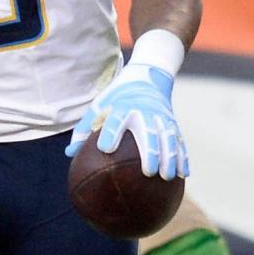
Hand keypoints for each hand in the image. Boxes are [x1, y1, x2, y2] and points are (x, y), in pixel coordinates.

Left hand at [65, 62, 188, 179]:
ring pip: (168, 138)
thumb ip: (84, 130)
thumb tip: (69, 154)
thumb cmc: (116, 98)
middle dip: (150, 151)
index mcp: (122, 107)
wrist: (146, 77)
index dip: (110, 133)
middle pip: (148, 132)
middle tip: (148, 172)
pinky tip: (184, 175)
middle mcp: (143, 111)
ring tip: (167, 177)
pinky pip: (179, 140)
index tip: (105, 149)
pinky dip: (183, 157)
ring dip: (170, 157)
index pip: (115, 120)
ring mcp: (161, 117)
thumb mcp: (99, 107)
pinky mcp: (172, 122)